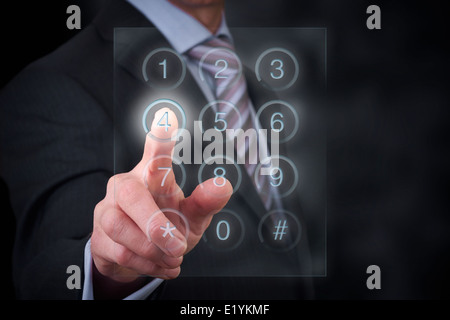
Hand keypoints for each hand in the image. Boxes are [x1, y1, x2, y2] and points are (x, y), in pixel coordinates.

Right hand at [91, 108, 231, 296]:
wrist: (138, 256)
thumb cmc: (168, 225)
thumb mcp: (192, 216)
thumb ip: (205, 202)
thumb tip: (223, 185)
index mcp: (151, 176)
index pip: (154, 154)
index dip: (160, 140)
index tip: (167, 118)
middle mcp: (125, 186)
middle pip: (131, 195)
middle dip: (155, 224)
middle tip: (179, 245)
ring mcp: (107, 210)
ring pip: (121, 228)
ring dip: (152, 250)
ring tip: (174, 257)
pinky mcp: (97, 237)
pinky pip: (120, 252)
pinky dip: (147, 265)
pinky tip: (162, 266)